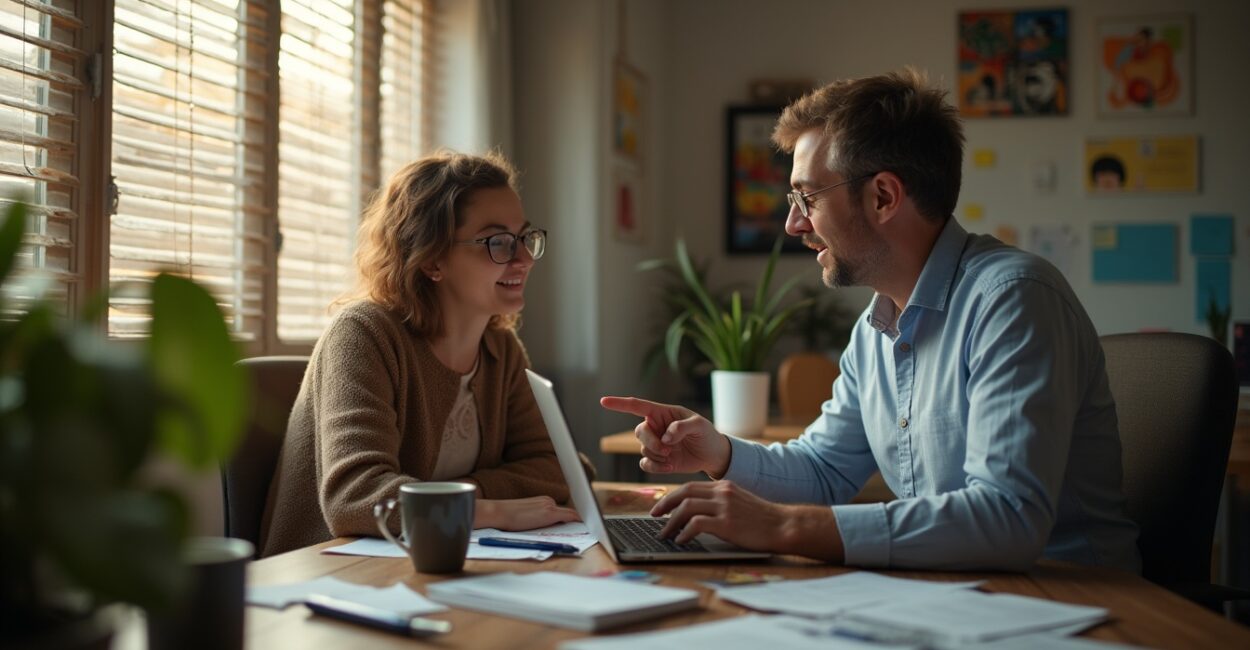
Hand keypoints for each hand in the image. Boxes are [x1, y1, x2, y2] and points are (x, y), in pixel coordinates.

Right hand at [475, 496, 579, 530]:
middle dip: (573, 523)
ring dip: (574, 523)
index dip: (570, 519)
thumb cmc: (508, 518)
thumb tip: (552, 528)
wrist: (499, 513)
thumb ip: (539, 519)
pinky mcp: (549, 512)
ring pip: (568, 516)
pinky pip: (570, 516)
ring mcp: (550, 506)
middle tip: (584, 530)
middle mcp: (548, 501)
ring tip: (583, 529)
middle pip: (566, 515)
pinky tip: (583, 525)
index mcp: (543, 501)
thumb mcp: (526, 517)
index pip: (561, 512)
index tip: (578, 525)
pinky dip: (577, 521)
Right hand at [600, 396, 730, 475]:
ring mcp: (655, 444)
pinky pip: (645, 464)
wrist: (711, 455)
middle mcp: (655, 427)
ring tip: (674, 456)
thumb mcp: (699, 425)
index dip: (619, 403)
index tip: (603, 401)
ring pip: (642, 449)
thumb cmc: (706, 434)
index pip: (637, 406)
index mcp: (663, 412)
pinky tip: (669, 467)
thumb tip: (665, 438)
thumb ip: (682, 427)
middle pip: (640, 432)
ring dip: (657, 456)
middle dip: (651, 442)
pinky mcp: (657, 460)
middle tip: (668, 449)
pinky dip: (655, 467)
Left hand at [651, 480, 844, 561]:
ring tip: (664, 535)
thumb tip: (698, 515)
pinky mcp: (727, 523)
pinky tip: (681, 541)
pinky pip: (696, 524)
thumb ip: (721, 503)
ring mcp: (724, 507)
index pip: (690, 487)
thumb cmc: (763, 519)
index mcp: (724, 486)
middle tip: (654, 516)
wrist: (783, 525)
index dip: (672, 496)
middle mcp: (722, 492)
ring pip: (686, 507)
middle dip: (664, 504)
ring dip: (671, 522)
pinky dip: (684, 532)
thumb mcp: (740, 502)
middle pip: (684, 493)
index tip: (661, 507)